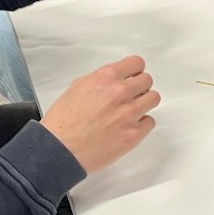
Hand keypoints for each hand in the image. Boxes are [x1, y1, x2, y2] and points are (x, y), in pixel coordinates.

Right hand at [40, 56, 159, 173]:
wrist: (60, 150)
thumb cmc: (62, 123)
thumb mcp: (77, 88)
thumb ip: (99, 80)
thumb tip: (112, 81)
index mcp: (106, 78)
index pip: (137, 63)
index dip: (135, 70)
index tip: (134, 75)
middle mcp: (120, 93)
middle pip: (147, 80)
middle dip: (140, 87)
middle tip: (132, 95)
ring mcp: (129, 114)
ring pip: (153, 99)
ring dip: (144, 103)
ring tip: (132, 110)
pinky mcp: (133, 134)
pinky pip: (150, 122)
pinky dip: (142, 124)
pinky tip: (129, 126)